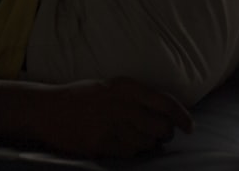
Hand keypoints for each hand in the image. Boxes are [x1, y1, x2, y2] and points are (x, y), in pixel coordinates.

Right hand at [41, 78, 193, 157]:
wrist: (48, 109)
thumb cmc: (83, 98)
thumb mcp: (112, 87)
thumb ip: (137, 97)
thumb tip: (166, 114)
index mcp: (126, 86)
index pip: (166, 103)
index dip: (182, 117)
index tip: (190, 127)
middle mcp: (122, 103)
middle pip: (161, 127)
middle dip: (164, 134)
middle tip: (158, 135)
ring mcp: (112, 124)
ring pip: (147, 143)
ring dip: (146, 145)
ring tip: (132, 138)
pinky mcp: (102, 142)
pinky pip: (130, 154)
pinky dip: (131, 153)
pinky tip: (119, 144)